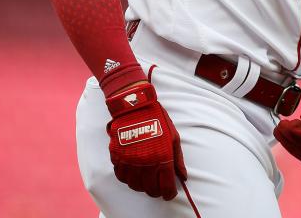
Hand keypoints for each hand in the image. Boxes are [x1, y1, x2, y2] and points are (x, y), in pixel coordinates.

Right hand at [105, 82, 186, 199]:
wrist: (135, 107)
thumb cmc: (157, 120)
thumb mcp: (173, 137)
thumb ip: (178, 159)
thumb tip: (182, 176)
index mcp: (161, 158)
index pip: (165, 186)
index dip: (168, 193)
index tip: (170, 193)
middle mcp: (145, 163)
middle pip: (149, 189)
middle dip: (156, 191)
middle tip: (159, 187)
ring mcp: (129, 161)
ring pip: (134, 185)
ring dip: (141, 186)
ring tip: (147, 180)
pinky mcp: (117, 157)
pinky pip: (121, 176)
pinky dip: (128, 179)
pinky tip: (134, 173)